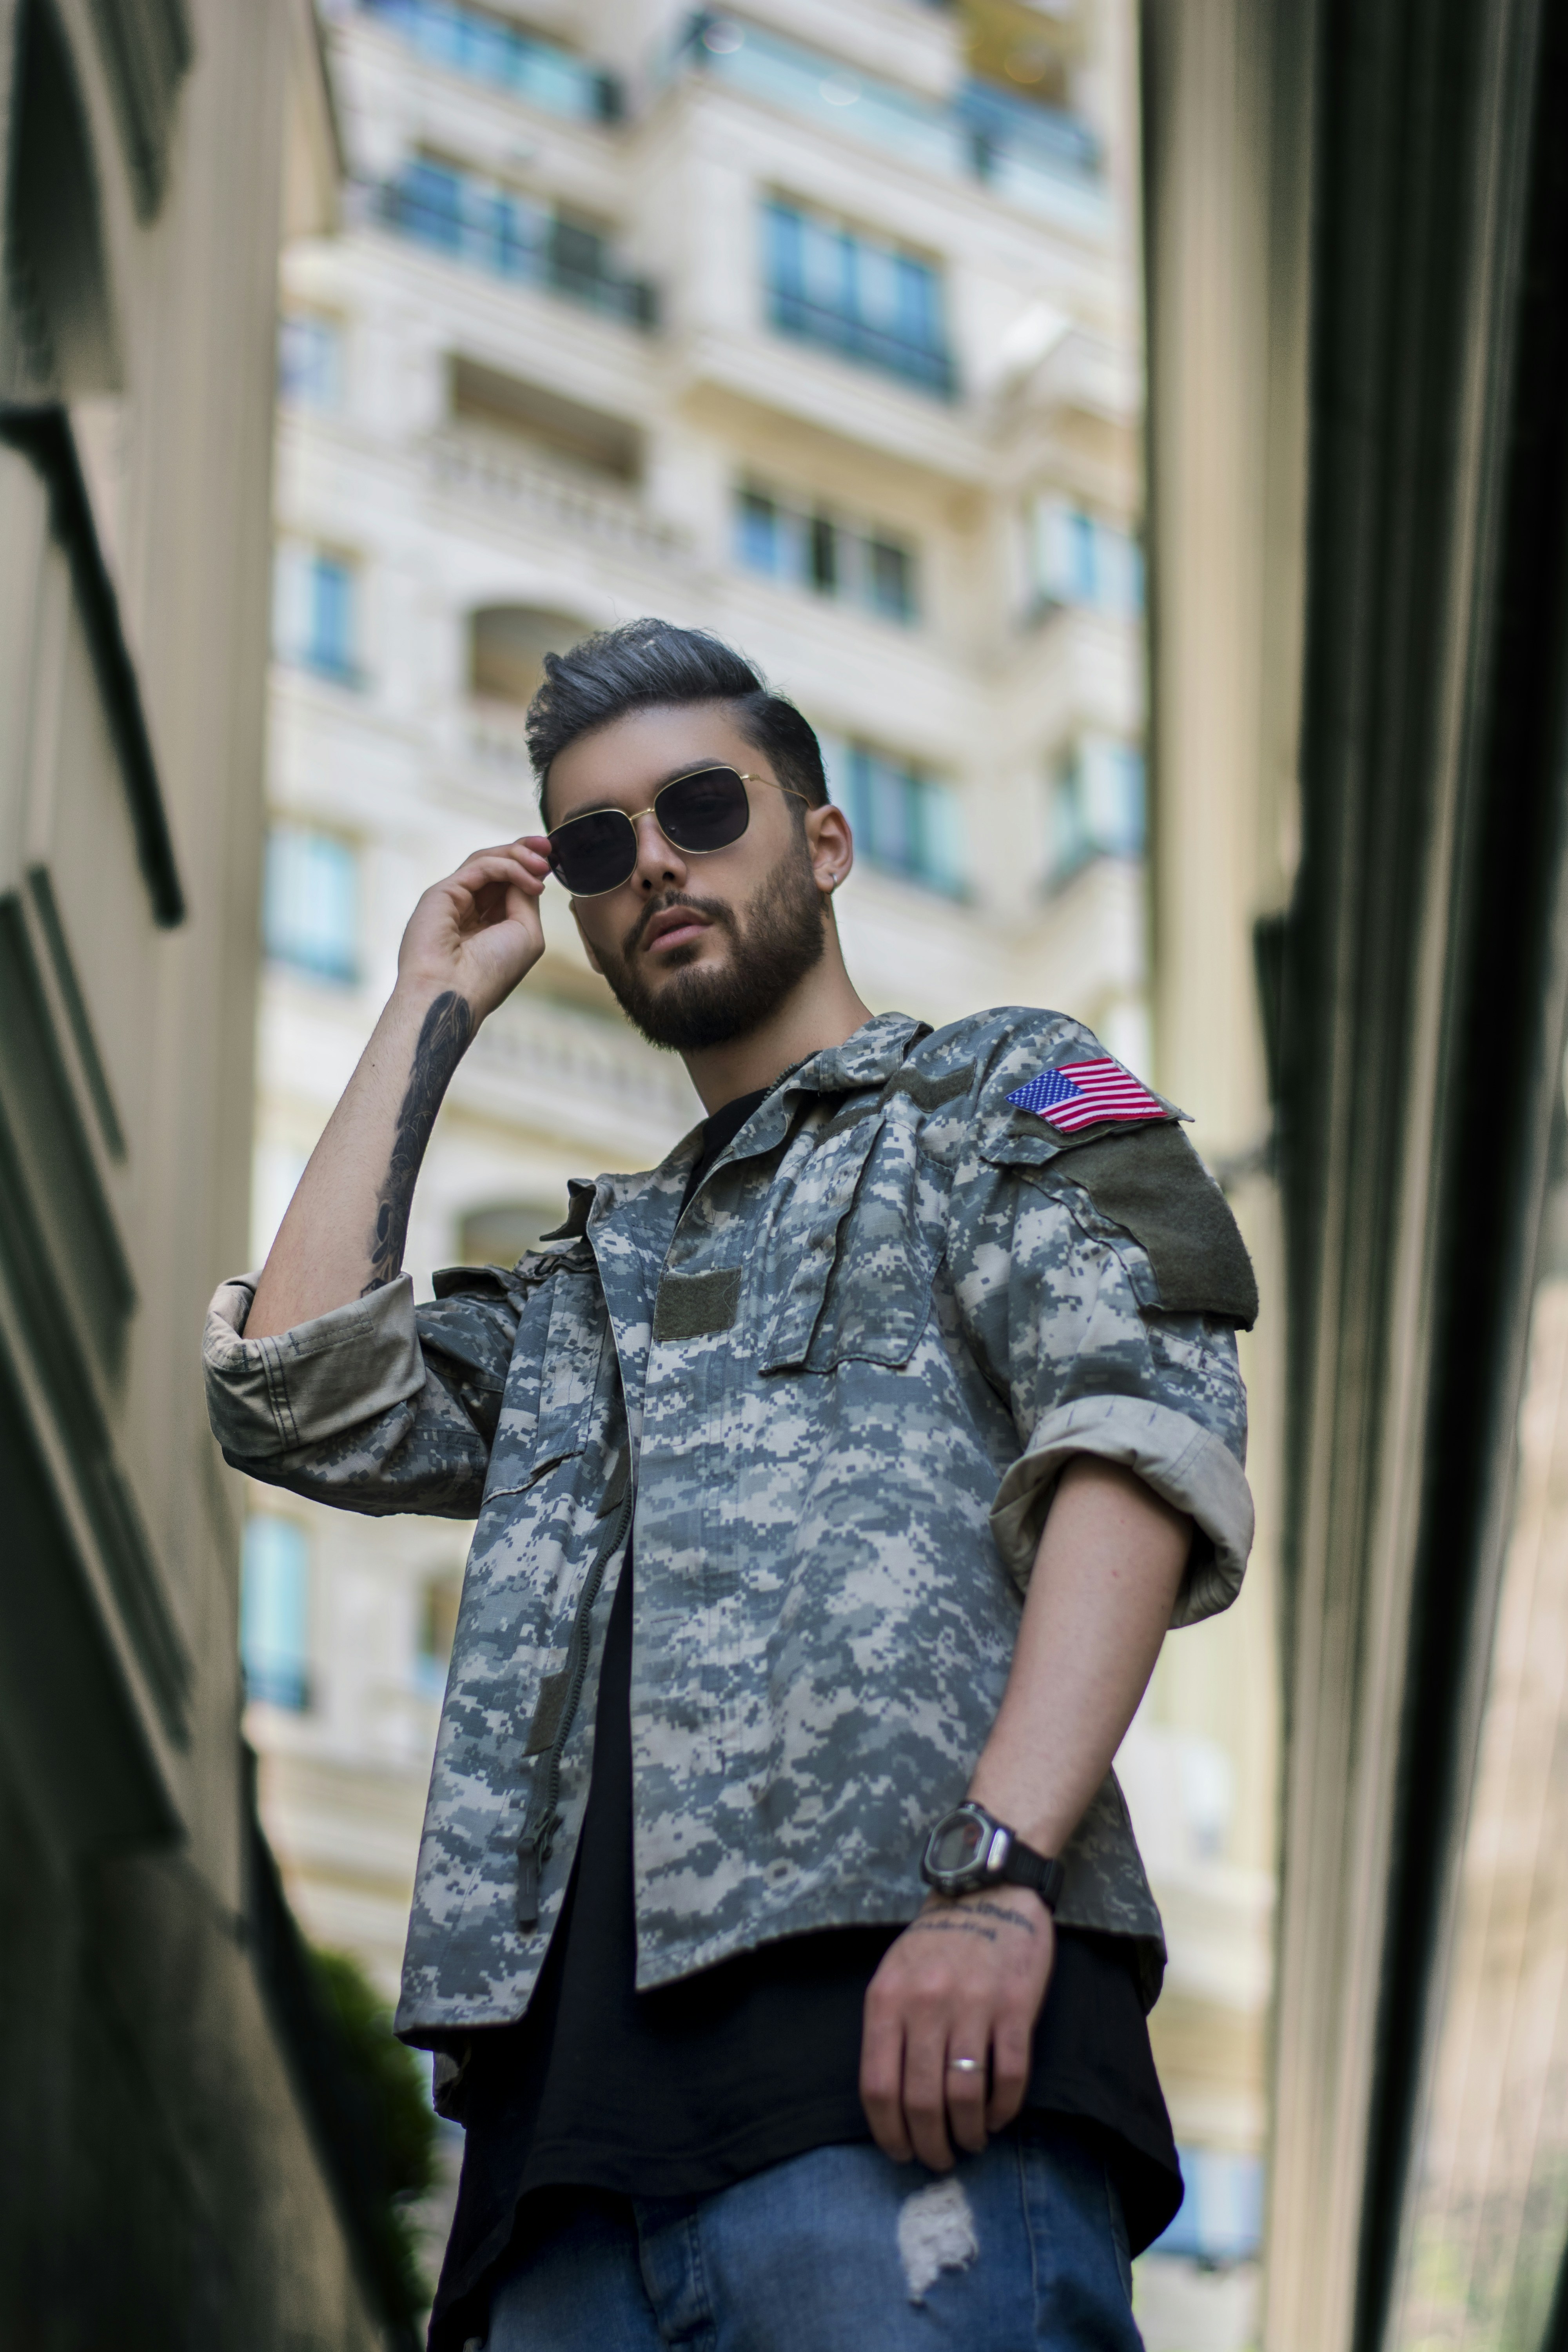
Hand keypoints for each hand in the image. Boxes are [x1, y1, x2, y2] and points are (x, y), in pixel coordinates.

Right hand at [395, 836, 551, 1022]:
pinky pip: (480, 866)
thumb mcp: (525, 934)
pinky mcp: (442, 891)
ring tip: (543, 861)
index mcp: (486, 924)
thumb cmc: (492, 973)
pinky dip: (509, 867)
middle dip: (524, 852)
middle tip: (548, 847)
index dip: (528, 868)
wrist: (455, 992)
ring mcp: (453, 899)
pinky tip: (530, 880)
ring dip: (518, 855)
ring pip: (486, 861)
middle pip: (497, 867)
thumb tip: (529, 870)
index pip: (507, 885)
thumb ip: (526, 900)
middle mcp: (468, 909)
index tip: (552, 859)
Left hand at [860, 1889, 1054, 2171]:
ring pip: (964, 2097)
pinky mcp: (1015, 2006)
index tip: (900, 2153)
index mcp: (887, 1999)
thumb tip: (889, 2105)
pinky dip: (1003, 2110)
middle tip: (939, 2160)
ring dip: (967, 2134)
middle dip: (929, 2145)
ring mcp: (972, 2006)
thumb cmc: (935, 1942)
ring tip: (970, 2142)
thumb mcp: (893, 1975)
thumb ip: (887, 2031)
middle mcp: (926, 2004)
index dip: (888, 2133)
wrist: (988, 1889)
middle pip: (921, 2101)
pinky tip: (997, 2118)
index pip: (878, 2088)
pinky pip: (1009, 2077)